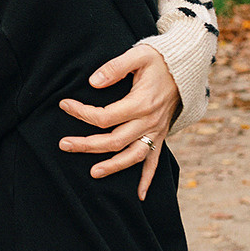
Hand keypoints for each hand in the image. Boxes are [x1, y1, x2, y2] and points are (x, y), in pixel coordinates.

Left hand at [59, 42, 180, 198]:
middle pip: (114, 141)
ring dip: (113, 167)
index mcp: (141, 103)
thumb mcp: (138, 55)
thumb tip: (93, 81)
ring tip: (93, 173)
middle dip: (87, 145)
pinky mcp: (160, 136)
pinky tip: (138, 195)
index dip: (81, 113)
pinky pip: (155, 162)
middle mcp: (149, 122)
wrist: (185, 68)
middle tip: (63, 145)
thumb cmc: (159, 60)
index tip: (64, 105)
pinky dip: (147, 179)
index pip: (105, 116)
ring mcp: (156, 131)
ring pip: (133, 156)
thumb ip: (114, 67)